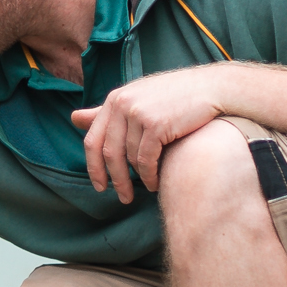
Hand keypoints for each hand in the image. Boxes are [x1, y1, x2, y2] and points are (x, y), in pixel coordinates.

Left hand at [71, 64, 229, 202]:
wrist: (213, 89)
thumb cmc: (175, 96)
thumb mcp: (138, 98)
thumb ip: (107, 112)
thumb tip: (74, 117)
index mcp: (114, 99)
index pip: (93, 140)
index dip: (94, 167)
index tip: (100, 186)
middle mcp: (122, 104)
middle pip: (109, 153)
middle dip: (114, 180)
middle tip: (122, 198)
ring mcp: (138, 113)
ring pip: (130, 158)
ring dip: (138, 179)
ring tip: (147, 188)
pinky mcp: (156, 124)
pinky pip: (146, 160)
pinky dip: (150, 176)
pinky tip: (155, 183)